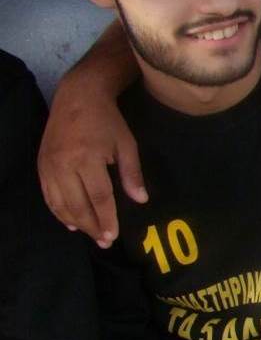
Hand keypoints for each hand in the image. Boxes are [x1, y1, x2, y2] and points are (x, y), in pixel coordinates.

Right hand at [37, 76, 145, 246]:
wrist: (77, 97)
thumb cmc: (108, 121)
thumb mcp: (127, 144)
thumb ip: (132, 174)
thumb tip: (141, 200)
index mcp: (87, 158)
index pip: (99, 197)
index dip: (107, 219)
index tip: (113, 236)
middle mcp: (64, 164)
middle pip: (77, 205)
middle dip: (92, 226)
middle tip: (105, 241)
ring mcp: (49, 165)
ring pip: (60, 204)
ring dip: (76, 223)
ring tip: (91, 234)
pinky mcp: (41, 165)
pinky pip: (48, 195)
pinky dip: (58, 212)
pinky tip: (70, 223)